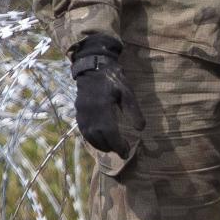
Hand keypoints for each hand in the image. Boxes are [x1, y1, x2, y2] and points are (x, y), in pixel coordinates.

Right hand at [71, 34, 137, 154]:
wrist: (93, 66)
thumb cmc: (113, 79)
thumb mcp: (127, 92)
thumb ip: (133, 110)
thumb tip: (140, 129)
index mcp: (102, 106)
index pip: (109, 131)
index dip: (117, 144)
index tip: (126, 152)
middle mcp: (89, 112)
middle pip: (98, 136)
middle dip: (110, 147)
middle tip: (122, 152)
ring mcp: (82, 113)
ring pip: (89, 136)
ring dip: (101, 145)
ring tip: (112, 148)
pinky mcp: (78, 112)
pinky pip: (84, 131)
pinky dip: (92, 139)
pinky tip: (101, 141)